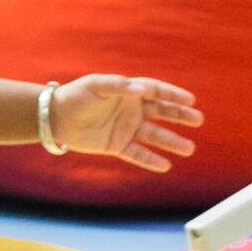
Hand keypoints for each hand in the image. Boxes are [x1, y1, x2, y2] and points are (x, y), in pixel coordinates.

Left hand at [56, 75, 201, 172]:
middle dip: (179, 116)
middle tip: (198, 120)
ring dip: (171, 142)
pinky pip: (137, 153)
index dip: (173, 95)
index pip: (156, 92)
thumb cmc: (75, 95)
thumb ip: (118, 85)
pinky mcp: (116, 144)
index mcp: (127, 92)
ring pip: (154, 135)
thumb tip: (142, 90)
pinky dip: (150, 159)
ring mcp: (125, 128)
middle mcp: (130, 110)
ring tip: (189, 149)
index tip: (191, 100)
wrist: (54, 116)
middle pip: (161, 112)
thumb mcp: (95, 85)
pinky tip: (165, 165)